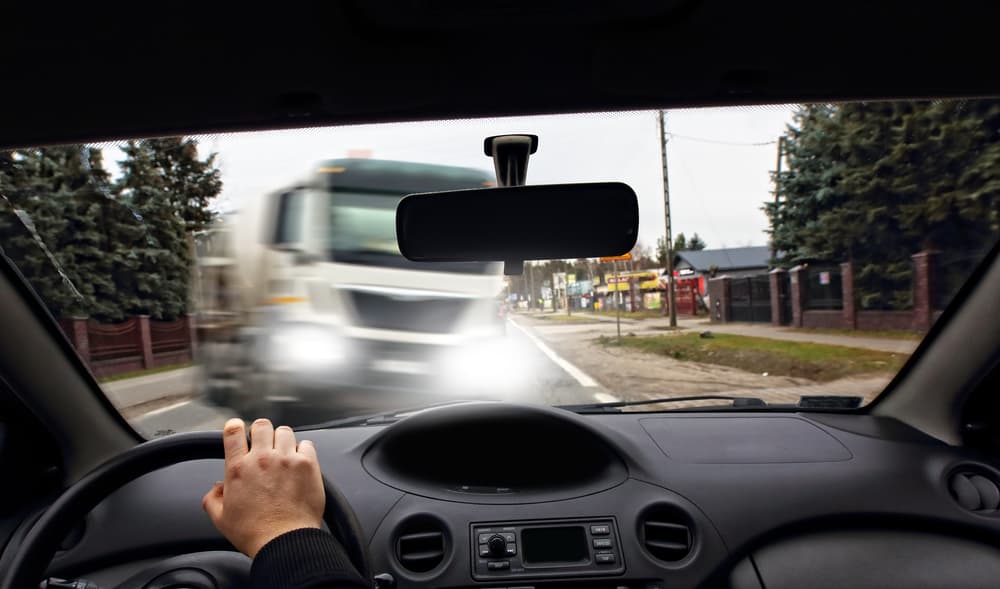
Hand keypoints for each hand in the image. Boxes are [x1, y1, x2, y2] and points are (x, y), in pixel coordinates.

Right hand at [202, 418, 324, 557]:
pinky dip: (303, 450)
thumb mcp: (222, 519)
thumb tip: (217, 488)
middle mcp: (262, 459)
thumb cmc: (255, 533)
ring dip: (282, 440)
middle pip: (261, 425)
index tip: (238, 428)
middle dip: (261, 432)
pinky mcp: (307, 464)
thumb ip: (213, 499)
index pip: (233, 432)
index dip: (235, 426)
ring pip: (285, 431)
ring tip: (283, 454)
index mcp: (238, 469)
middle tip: (264, 444)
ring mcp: (286, 459)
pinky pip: (307, 444)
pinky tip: (299, 462)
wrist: (285, 541)